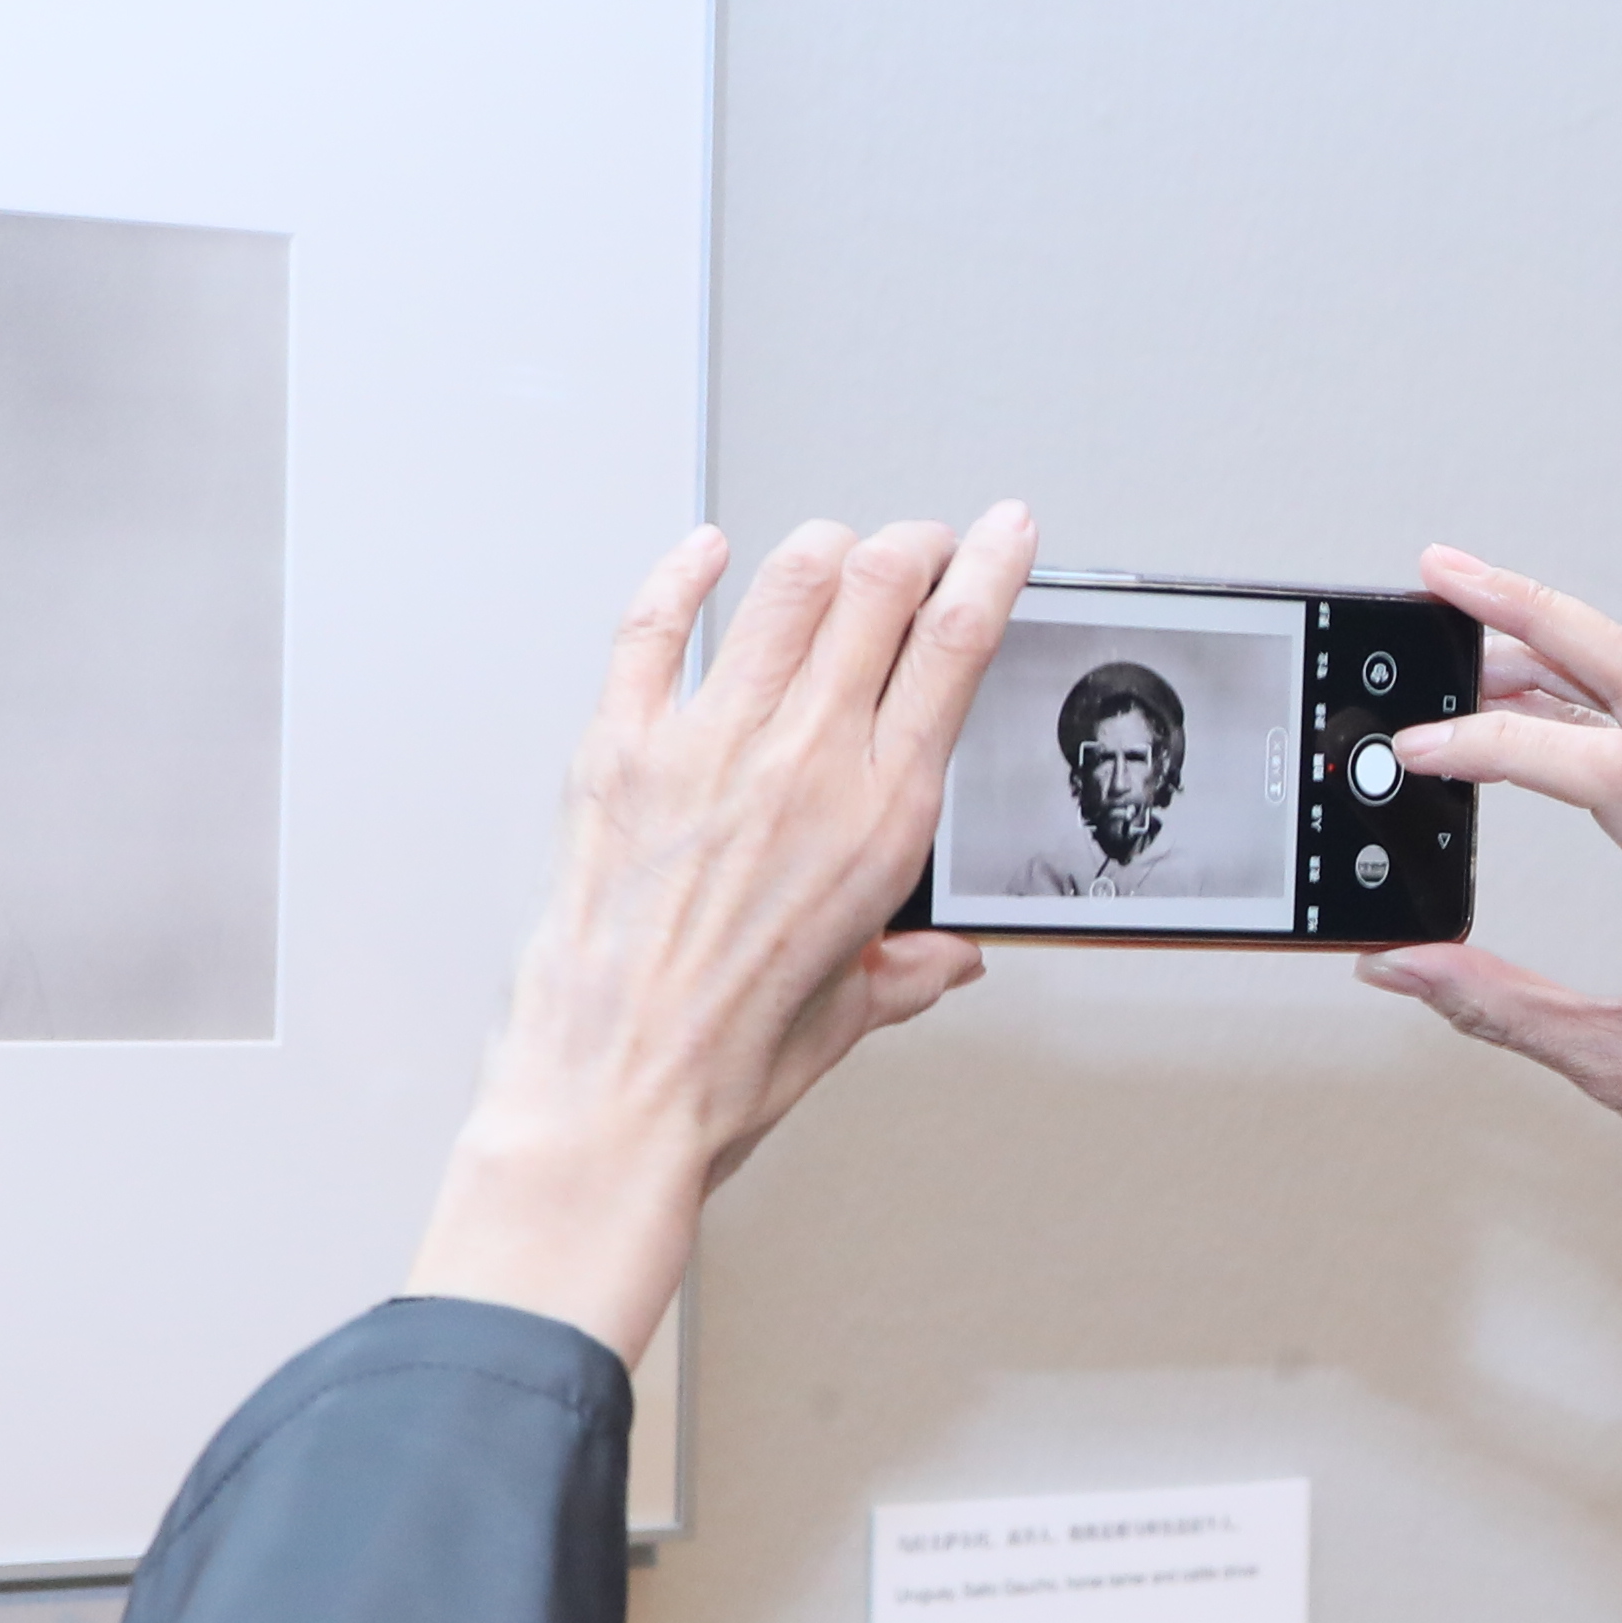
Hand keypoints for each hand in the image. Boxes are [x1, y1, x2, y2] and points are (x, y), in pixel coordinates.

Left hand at [406, 506, 1037, 1353]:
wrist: (616, 1088)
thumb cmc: (725, 1061)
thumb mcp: (852, 1012)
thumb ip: (909, 970)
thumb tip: (946, 960)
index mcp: (881, 819)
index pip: (958, 646)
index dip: (991, 567)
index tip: (1005, 535)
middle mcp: (803, 762)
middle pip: (879, 586)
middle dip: (912, 544)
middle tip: (922, 544)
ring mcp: (709, 744)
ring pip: (786, 583)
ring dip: (823, 546)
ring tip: (835, 549)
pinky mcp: (621, 749)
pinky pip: (656, 625)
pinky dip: (686, 572)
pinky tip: (704, 553)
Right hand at [1352, 544, 1621, 1135]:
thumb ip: (1501, 1007)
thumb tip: (1399, 967)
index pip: (1589, 759)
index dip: (1491, 746)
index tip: (1417, 751)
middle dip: (1529, 609)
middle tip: (1439, 574)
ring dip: (1561, 639)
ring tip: (1469, 621)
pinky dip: (1602, 681)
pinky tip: (1544, 681)